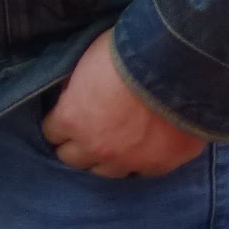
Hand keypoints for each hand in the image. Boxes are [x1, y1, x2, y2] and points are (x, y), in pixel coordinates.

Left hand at [38, 31, 208, 178]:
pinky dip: (139, 161)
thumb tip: (72, 94)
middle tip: (86, 133)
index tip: (66, 116)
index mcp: (72, 119)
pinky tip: (143, 149)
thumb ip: (75, 86)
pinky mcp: (159, 165)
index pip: (51, 133)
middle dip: (76, 146)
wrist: (177, 66)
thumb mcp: (86, 61)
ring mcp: (128, 161)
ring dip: (106, 158)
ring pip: (106, 173)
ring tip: (113, 145)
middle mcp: (96, 147)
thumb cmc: (126, 55)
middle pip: (73, 160)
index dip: (59, 122)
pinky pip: (141, 172)